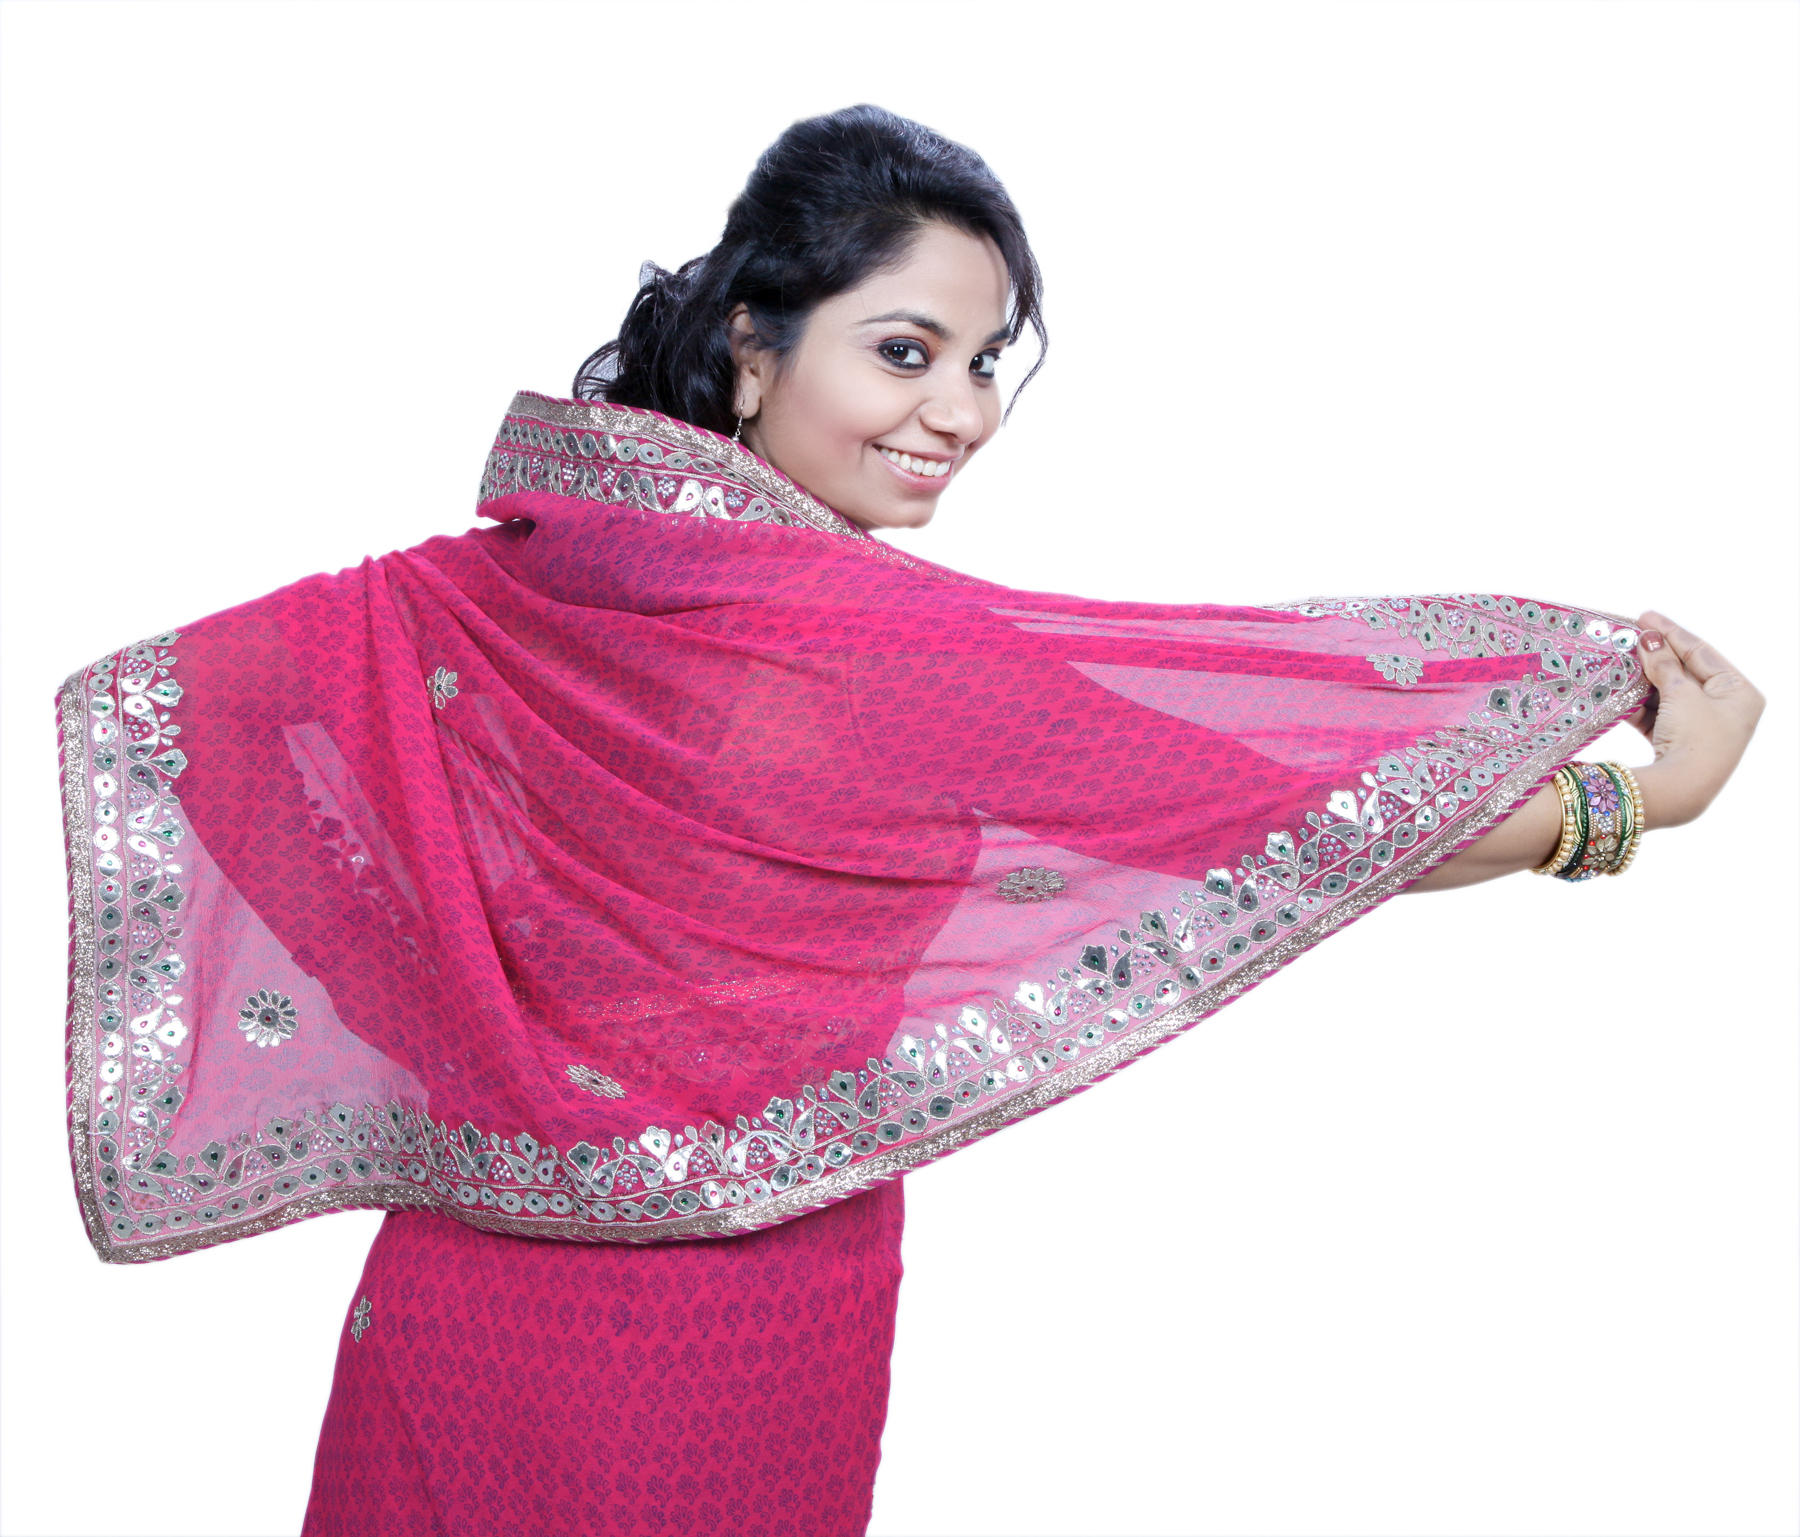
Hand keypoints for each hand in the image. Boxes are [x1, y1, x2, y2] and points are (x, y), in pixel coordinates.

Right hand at [1628, 611, 1763, 827]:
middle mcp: (1725, 709)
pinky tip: (1621, 690)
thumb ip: (1664, 663)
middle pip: (1685, 672)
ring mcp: (1702, 727)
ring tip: (1620, 662)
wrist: (1682, 791)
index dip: (1672, 633)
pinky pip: (1659, 714)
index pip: (1703, 652)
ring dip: (1644, 679)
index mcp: (1740, 692)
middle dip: (1655, 656)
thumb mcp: (1681, 694)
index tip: (1646, 617)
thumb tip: (1648, 638)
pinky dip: (1640, 703)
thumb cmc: (1696, 738)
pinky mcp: (1679, 742)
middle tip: (1629, 637)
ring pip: (1668, 693)